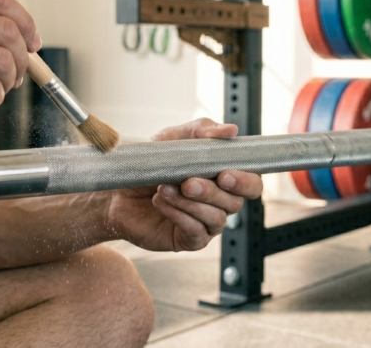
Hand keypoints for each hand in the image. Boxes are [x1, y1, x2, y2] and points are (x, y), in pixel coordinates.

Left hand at [106, 119, 263, 251]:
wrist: (119, 188)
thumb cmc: (151, 163)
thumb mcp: (173, 139)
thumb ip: (202, 130)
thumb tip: (231, 130)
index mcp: (223, 178)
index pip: (251, 183)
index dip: (245, 181)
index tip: (225, 174)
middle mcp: (220, 202)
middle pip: (234, 202)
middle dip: (212, 192)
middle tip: (188, 182)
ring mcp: (206, 223)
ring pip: (216, 218)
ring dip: (190, 202)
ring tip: (164, 188)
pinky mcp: (188, 239)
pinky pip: (196, 232)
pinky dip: (179, 215)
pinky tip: (161, 201)